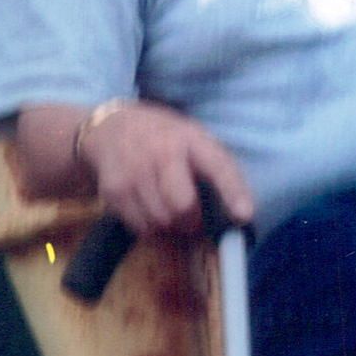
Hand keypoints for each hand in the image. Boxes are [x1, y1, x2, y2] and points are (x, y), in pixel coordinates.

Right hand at [76, 101, 254, 235]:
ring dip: (171, 227)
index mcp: (192, 139)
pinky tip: (151, 210)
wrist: (111, 127)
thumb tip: (238, 210)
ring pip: (161, 221)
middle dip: (192, 222)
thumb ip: (212, 165)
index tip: (245, 216)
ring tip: (171, 214)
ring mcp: (135, 172)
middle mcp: (163, 154)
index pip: (218, 167)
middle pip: (182, 205)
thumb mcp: (194, 137)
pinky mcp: (114, 191)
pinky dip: (150, 228)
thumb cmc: (164, 136)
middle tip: (193, 221)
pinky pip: (140, 226)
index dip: (233, 192)